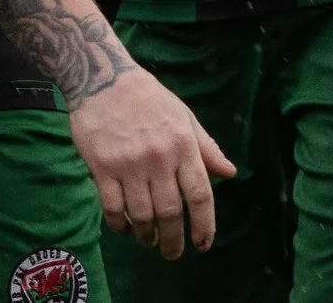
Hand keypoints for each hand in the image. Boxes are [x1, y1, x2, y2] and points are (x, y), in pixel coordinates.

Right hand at [68, 64, 234, 258]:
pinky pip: (113, 208)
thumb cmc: (148, 98)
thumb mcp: (183, 116)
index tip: (203, 245)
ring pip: (142, 214)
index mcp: (183, 144)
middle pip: (171, 212)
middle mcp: (159, 157)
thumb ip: (206, 147)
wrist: (102, 77)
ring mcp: (129, 163)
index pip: (200, 195)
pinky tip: (125, 229)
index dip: (204, 226)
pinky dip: (120, 225)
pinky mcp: (102, 166)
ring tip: (149, 241)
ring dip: (147, 236)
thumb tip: (230, 173)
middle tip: (173, 254)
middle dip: (174, 240)